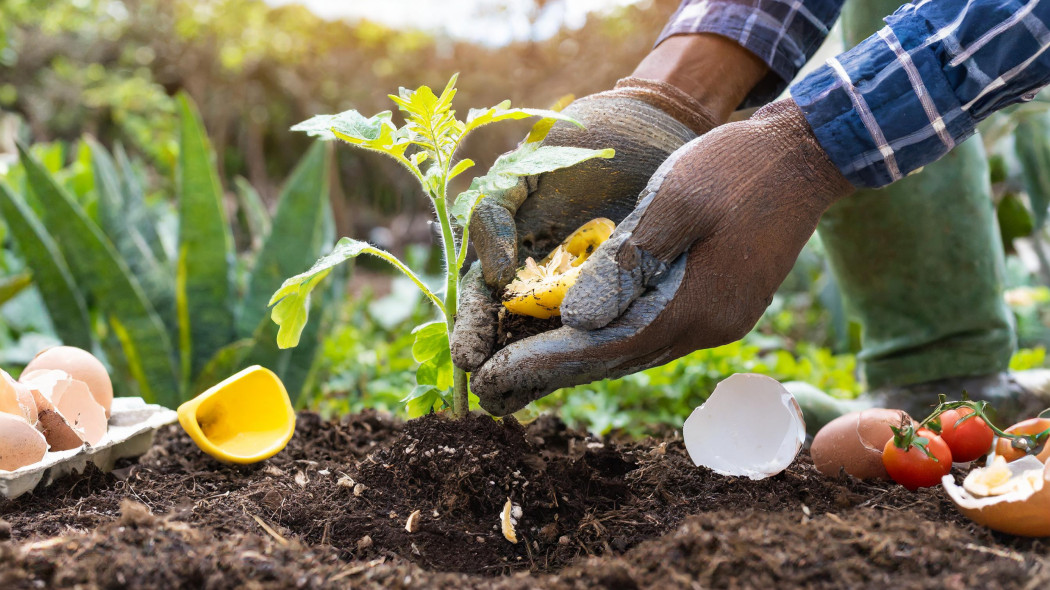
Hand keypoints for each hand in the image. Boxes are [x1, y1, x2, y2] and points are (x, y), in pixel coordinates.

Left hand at [469, 99, 854, 414]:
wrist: (806, 156)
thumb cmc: (737, 167)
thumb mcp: (676, 200)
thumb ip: (628, 261)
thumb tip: (577, 321)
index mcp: (697, 306)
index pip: (605, 347)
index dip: (546, 361)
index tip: (492, 374)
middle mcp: (708, 326)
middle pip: (617, 361)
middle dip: (552, 375)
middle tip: (494, 391)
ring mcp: (720, 320)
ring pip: (635, 352)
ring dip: (579, 364)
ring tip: (523, 374)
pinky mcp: (723, 306)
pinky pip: (654, 334)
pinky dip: (611, 341)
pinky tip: (582, 339)